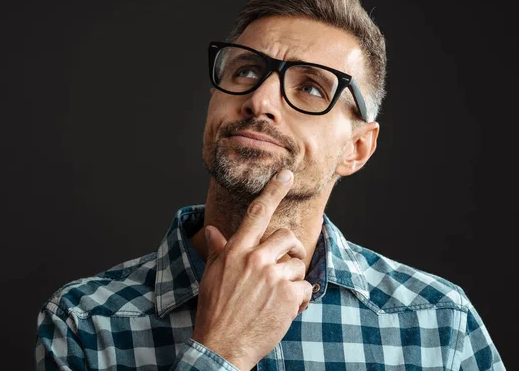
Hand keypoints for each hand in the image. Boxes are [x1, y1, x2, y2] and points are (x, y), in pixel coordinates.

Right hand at [192, 169, 312, 370]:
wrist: (222, 345)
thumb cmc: (216, 309)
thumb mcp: (213, 275)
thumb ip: (219, 250)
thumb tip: (212, 230)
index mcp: (236, 251)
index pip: (257, 213)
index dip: (273, 190)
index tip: (286, 174)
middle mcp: (255, 259)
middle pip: (287, 236)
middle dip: (292, 249)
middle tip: (287, 264)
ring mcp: (273, 277)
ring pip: (298, 263)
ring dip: (293, 280)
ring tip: (278, 296)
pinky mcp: (288, 296)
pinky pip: (306, 287)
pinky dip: (300, 300)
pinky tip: (286, 310)